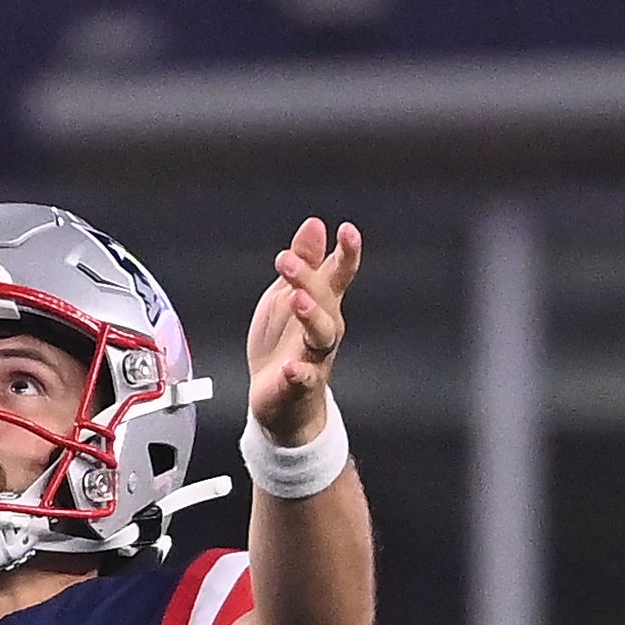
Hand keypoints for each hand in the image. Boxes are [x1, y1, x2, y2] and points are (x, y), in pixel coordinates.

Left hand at [246, 217, 362, 447]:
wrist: (277, 400)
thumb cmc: (285, 344)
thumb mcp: (288, 295)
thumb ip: (305, 262)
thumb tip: (315, 224)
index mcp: (323, 303)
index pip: (339, 273)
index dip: (347, 252)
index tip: (347, 230)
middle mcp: (325, 327)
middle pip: (326, 299)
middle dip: (310, 277)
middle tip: (286, 260)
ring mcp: (314, 356)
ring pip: (322, 334)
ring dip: (311, 316)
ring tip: (297, 301)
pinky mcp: (300, 385)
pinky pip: (304, 379)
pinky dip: (299, 373)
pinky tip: (290, 368)